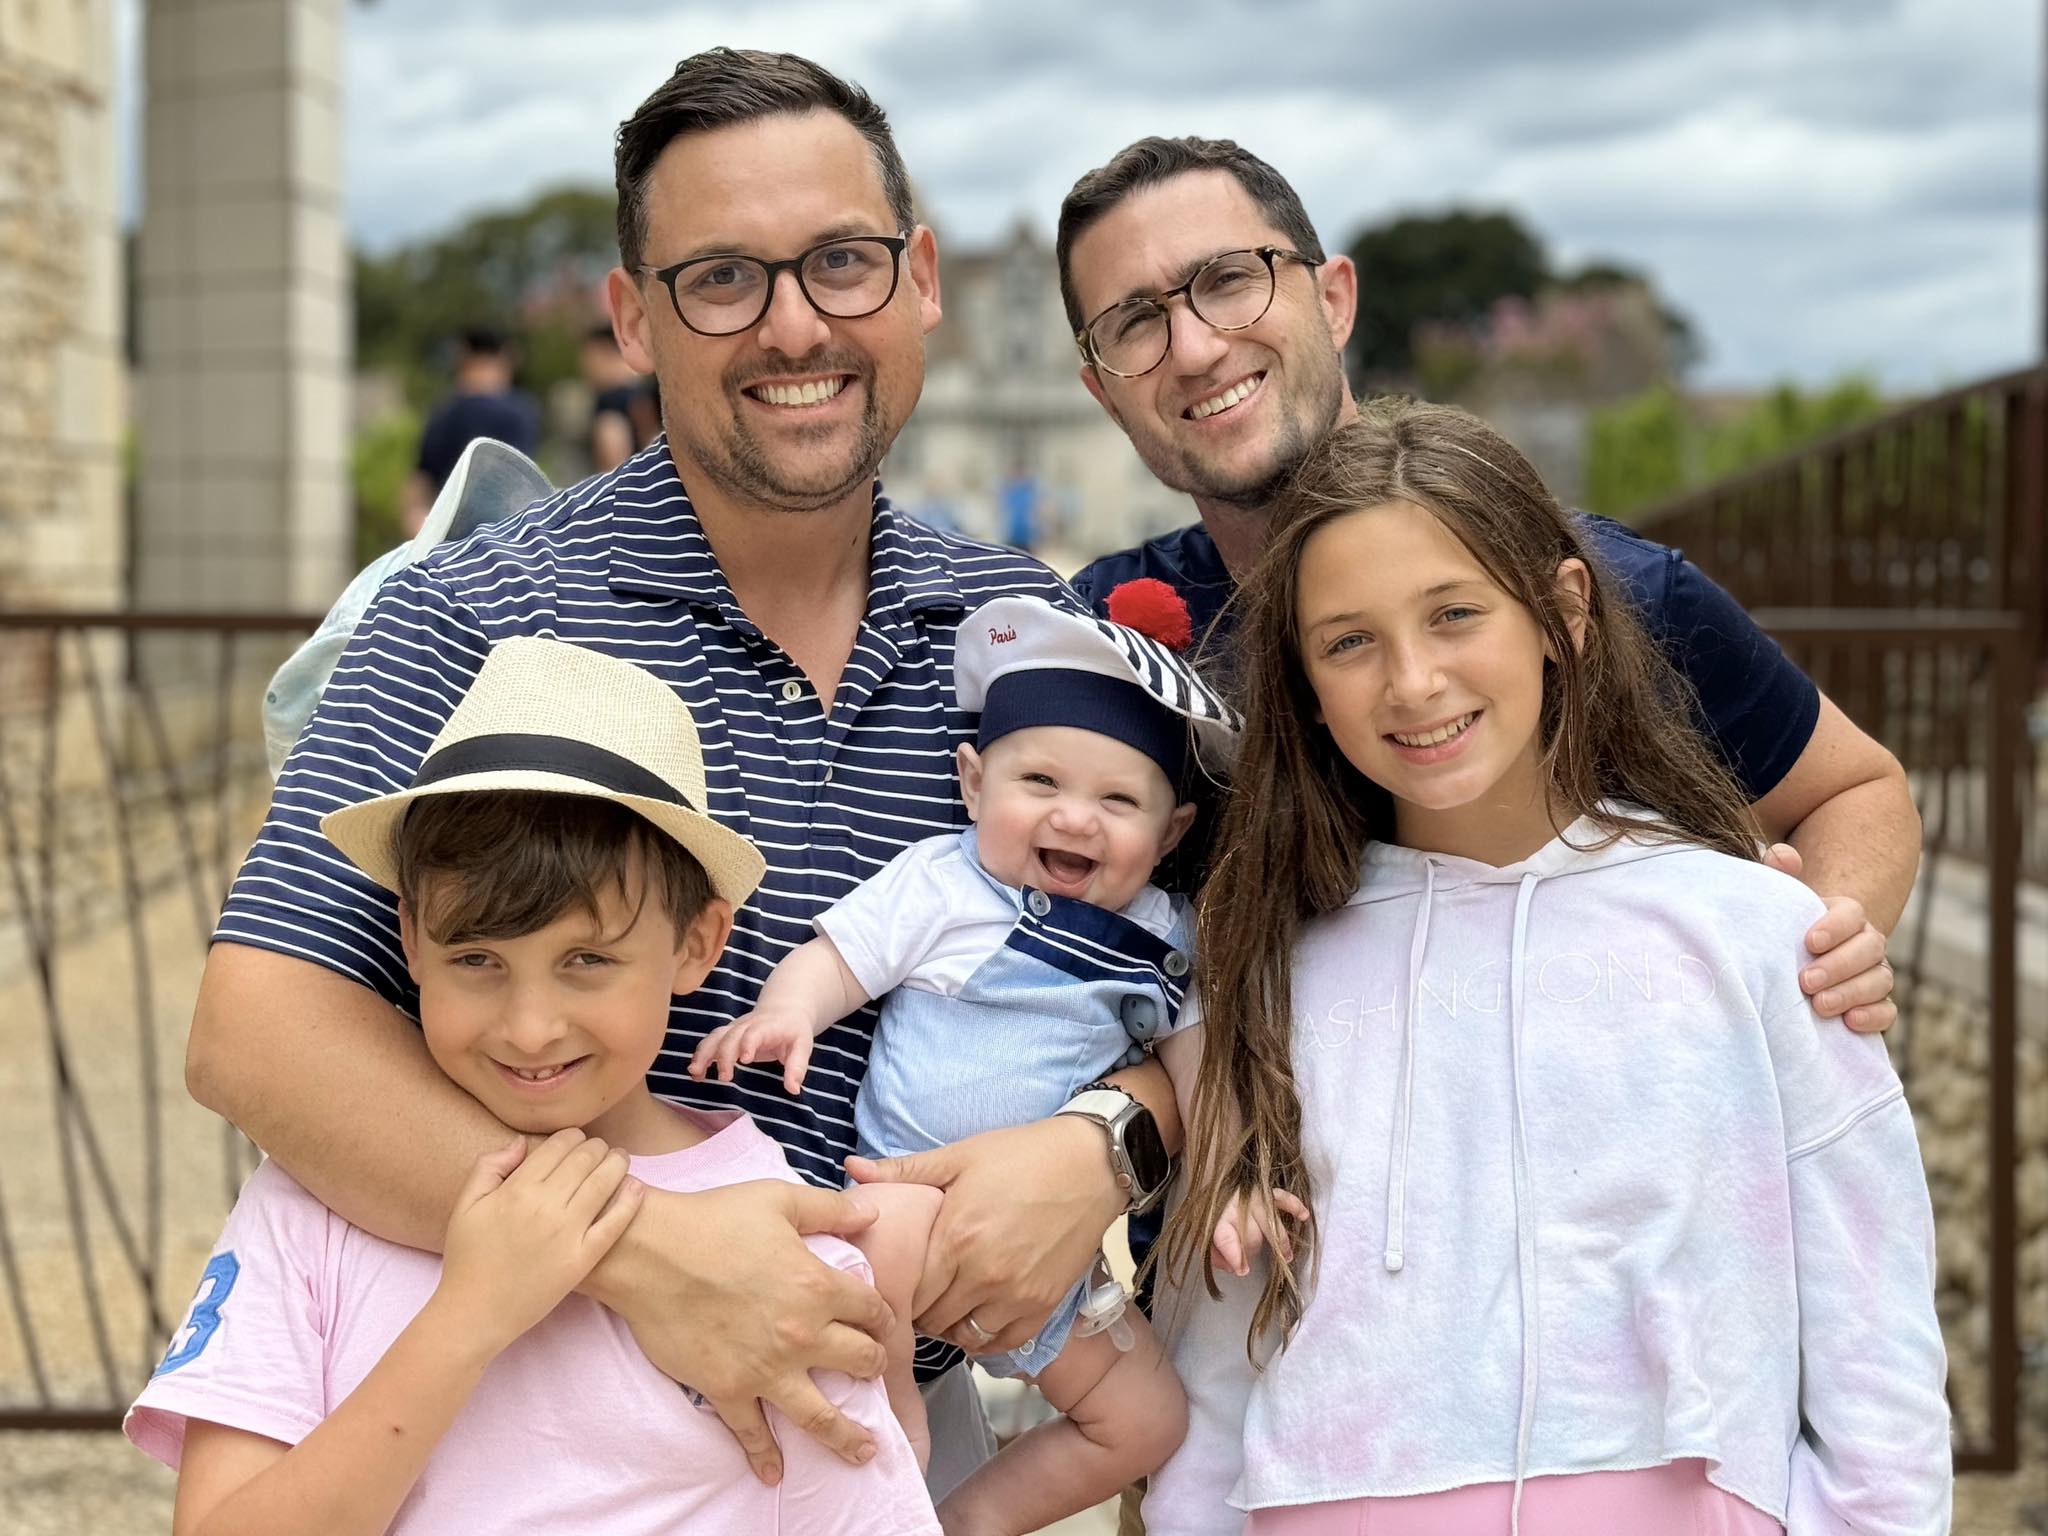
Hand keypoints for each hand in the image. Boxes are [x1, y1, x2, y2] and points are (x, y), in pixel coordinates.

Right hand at [435, 1130, 642, 1355]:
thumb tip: (521, 1142)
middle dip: (597, 1146)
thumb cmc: (467, 1258)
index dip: (572, 1135)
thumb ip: (490, 1166)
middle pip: (585, 1159)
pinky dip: (629, 1201)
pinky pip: (614, 1223)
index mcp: (517, 1189)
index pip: (558, 1146)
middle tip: (601, 1147)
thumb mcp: (466, 1205)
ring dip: (617, 1163)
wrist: (474, 1312)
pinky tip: (636, 1187)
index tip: (577, 1138)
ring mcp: (568, 1233)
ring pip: (604, 1182)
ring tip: (620, 1159)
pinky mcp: (582, 1259)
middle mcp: (546, 1206)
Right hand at [580, 1177, 890, 1485]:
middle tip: (875, 1372)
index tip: (884, 1324)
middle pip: (859, 1362)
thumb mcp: (778, 1199)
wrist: (651, 1252)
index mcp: (818, 1286)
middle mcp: (801, 1334)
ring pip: (820, 1414)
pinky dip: (764, 1456)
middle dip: (874, 1366)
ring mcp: (765, 1369)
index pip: (871, 1309)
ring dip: (846, 1436)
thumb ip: (830, 1209)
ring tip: (864, 1451)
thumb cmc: (713, 1219)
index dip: (883, 1316)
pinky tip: (774, 1473)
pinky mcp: (727, 1389)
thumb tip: (870, 1214)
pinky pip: (751, 1432)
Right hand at [687, 1007, 814, 1093]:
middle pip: (730, 1036)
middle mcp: (747, 1025)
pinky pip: (710, 1042)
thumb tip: (793, 1090)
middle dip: (723, 1055)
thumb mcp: (803, 1046)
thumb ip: (797, 1066)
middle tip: (724, 1078)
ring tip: (695, 1073)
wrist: (784, 1010)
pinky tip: (695, 1073)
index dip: (748, 1043)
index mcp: (768, 1026)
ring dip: (703, 1053)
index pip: (755, 1032)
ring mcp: (735, 1028)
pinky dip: (700, 1055)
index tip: (745, 1060)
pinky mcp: (727, 1034)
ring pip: (715, 1037)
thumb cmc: (794, 1031)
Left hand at [846, 1116, 1123, 1355]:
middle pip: (931, 1319)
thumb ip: (904, 1170)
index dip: (896, 1290)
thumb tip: (850, 1169)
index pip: (907, 1292)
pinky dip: (984, 1337)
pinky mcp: (1044, 1305)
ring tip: (946, 1304)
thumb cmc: (1023, 1154)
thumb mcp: (960, 1155)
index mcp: (955, 1239)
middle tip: (916, 1295)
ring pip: (964, 1336)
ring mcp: (1016, 1295)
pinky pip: (1002, 1343)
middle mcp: (983, 1275)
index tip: (895, 1282)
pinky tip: (977, 1316)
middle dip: (919, 1310)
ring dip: (950, 1325)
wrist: (1091, 1163)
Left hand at [1212, 1188, 1309, 1277]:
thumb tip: (1235, 1268)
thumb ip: (1214, 1255)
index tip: (1242, 1269)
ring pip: (1270, 1223)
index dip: (1235, 1256)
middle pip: (1252, 1236)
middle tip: (1247, 1258)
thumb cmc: (1209, 1211)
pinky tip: (1303, 1216)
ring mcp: (1253, 1198)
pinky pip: (1283, 1197)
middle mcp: (1236, 1207)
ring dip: (1281, 1243)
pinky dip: (1294, 1206)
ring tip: (1286, 1258)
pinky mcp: (1266, 1191)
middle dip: (1251, 1251)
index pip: (1226, 1238)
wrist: (1213, 1179)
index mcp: (1216, 1217)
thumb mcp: (1200, 1234)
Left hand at [1763, 843, 1896, 1033]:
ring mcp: (1873, 974)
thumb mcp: (1779, 902)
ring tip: (1820, 1005)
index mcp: (1845, 916)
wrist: (1793, 965)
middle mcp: (1866, 943)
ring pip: (1879, 980)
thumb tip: (1782, 856)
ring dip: (1852, 993)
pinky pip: (1888, 1011)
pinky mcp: (1875, 1004)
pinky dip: (1873, 1017)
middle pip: (1869, 949)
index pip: (1852, 914)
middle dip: (1839, 966)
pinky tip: (1849, 1022)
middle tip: (1806, 981)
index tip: (1808, 942)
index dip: (1834, 927)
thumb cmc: (1783, 929)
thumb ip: (1779, 874)